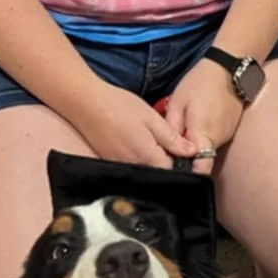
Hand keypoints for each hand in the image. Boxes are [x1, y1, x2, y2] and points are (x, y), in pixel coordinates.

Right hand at [77, 83, 191, 168]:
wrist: (85, 104)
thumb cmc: (119, 107)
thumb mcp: (151, 119)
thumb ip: (172, 139)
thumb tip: (192, 152)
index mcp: (148, 157)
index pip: (173, 171)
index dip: (182, 163)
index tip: (184, 151)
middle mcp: (134, 167)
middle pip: (158, 173)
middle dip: (167, 163)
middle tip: (167, 143)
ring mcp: (120, 167)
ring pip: (145, 171)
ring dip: (152, 161)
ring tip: (150, 140)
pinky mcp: (110, 163)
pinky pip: (131, 167)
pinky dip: (137, 159)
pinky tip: (136, 142)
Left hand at [164, 61, 245, 173]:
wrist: (228, 68)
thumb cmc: (200, 82)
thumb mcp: (178, 103)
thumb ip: (172, 129)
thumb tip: (167, 150)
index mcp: (203, 134)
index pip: (200, 168)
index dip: (188, 174)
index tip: (175, 173)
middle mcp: (218, 139)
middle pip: (201, 159)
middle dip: (187, 157)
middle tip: (171, 145)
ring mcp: (226, 134)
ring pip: (207, 149)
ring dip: (195, 144)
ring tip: (185, 128)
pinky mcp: (230, 129)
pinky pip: (214, 139)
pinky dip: (204, 136)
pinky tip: (197, 121)